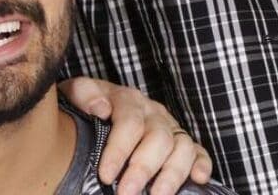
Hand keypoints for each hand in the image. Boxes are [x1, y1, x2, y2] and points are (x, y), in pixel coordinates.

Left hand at [59, 77, 211, 194]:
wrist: (95, 101)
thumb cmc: (83, 103)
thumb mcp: (75, 92)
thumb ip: (83, 94)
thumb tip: (101, 109)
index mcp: (127, 99)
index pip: (129, 123)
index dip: (118, 151)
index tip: (105, 176)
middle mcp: (153, 112)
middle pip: (157, 139)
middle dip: (142, 170)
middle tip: (126, 193)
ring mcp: (170, 126)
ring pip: (181, 147)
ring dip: (171, 175)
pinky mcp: (182, 140)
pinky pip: (199, 151)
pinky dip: (202, 164)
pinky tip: (199, 180)